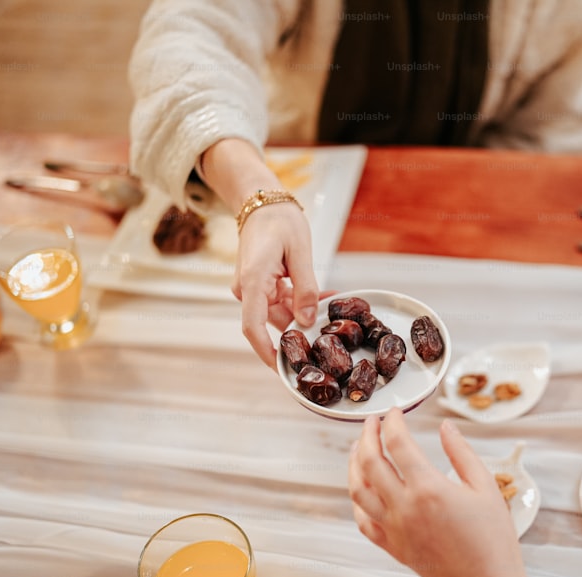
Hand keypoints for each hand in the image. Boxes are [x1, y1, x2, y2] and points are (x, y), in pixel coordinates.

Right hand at [231, 203, 318, 367]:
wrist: (261, 200)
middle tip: (331, 334)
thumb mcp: (300, 252)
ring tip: (333, 306)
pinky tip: (324, 298)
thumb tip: (308, 321)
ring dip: (305, 314)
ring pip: (281, 314)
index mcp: (253, 281)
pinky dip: (301, 302)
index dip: (267, 352)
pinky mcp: (261, 285)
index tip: (283, 370)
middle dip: (301, 331)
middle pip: (273, 324)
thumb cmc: (279, 220)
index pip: (252, 327)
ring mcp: (253, 288)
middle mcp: (248, 289)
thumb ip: (305, 288)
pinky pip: (281, 302)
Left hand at [349, 409, 532, 576]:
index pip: (398, 443)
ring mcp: (394, 528)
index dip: (393, 421)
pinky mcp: (393, 546)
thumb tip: (446, 428)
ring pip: (358, 490)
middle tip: (372, 423)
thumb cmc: (493, 540)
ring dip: (354, 464)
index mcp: (429, 489)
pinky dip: (357, 500)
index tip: (395, 412)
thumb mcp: (486, 488)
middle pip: (370, 461)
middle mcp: (405, 507)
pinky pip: (363, 520)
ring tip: (358, 448)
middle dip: (367, 435)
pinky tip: (362, 488)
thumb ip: (462, 453)